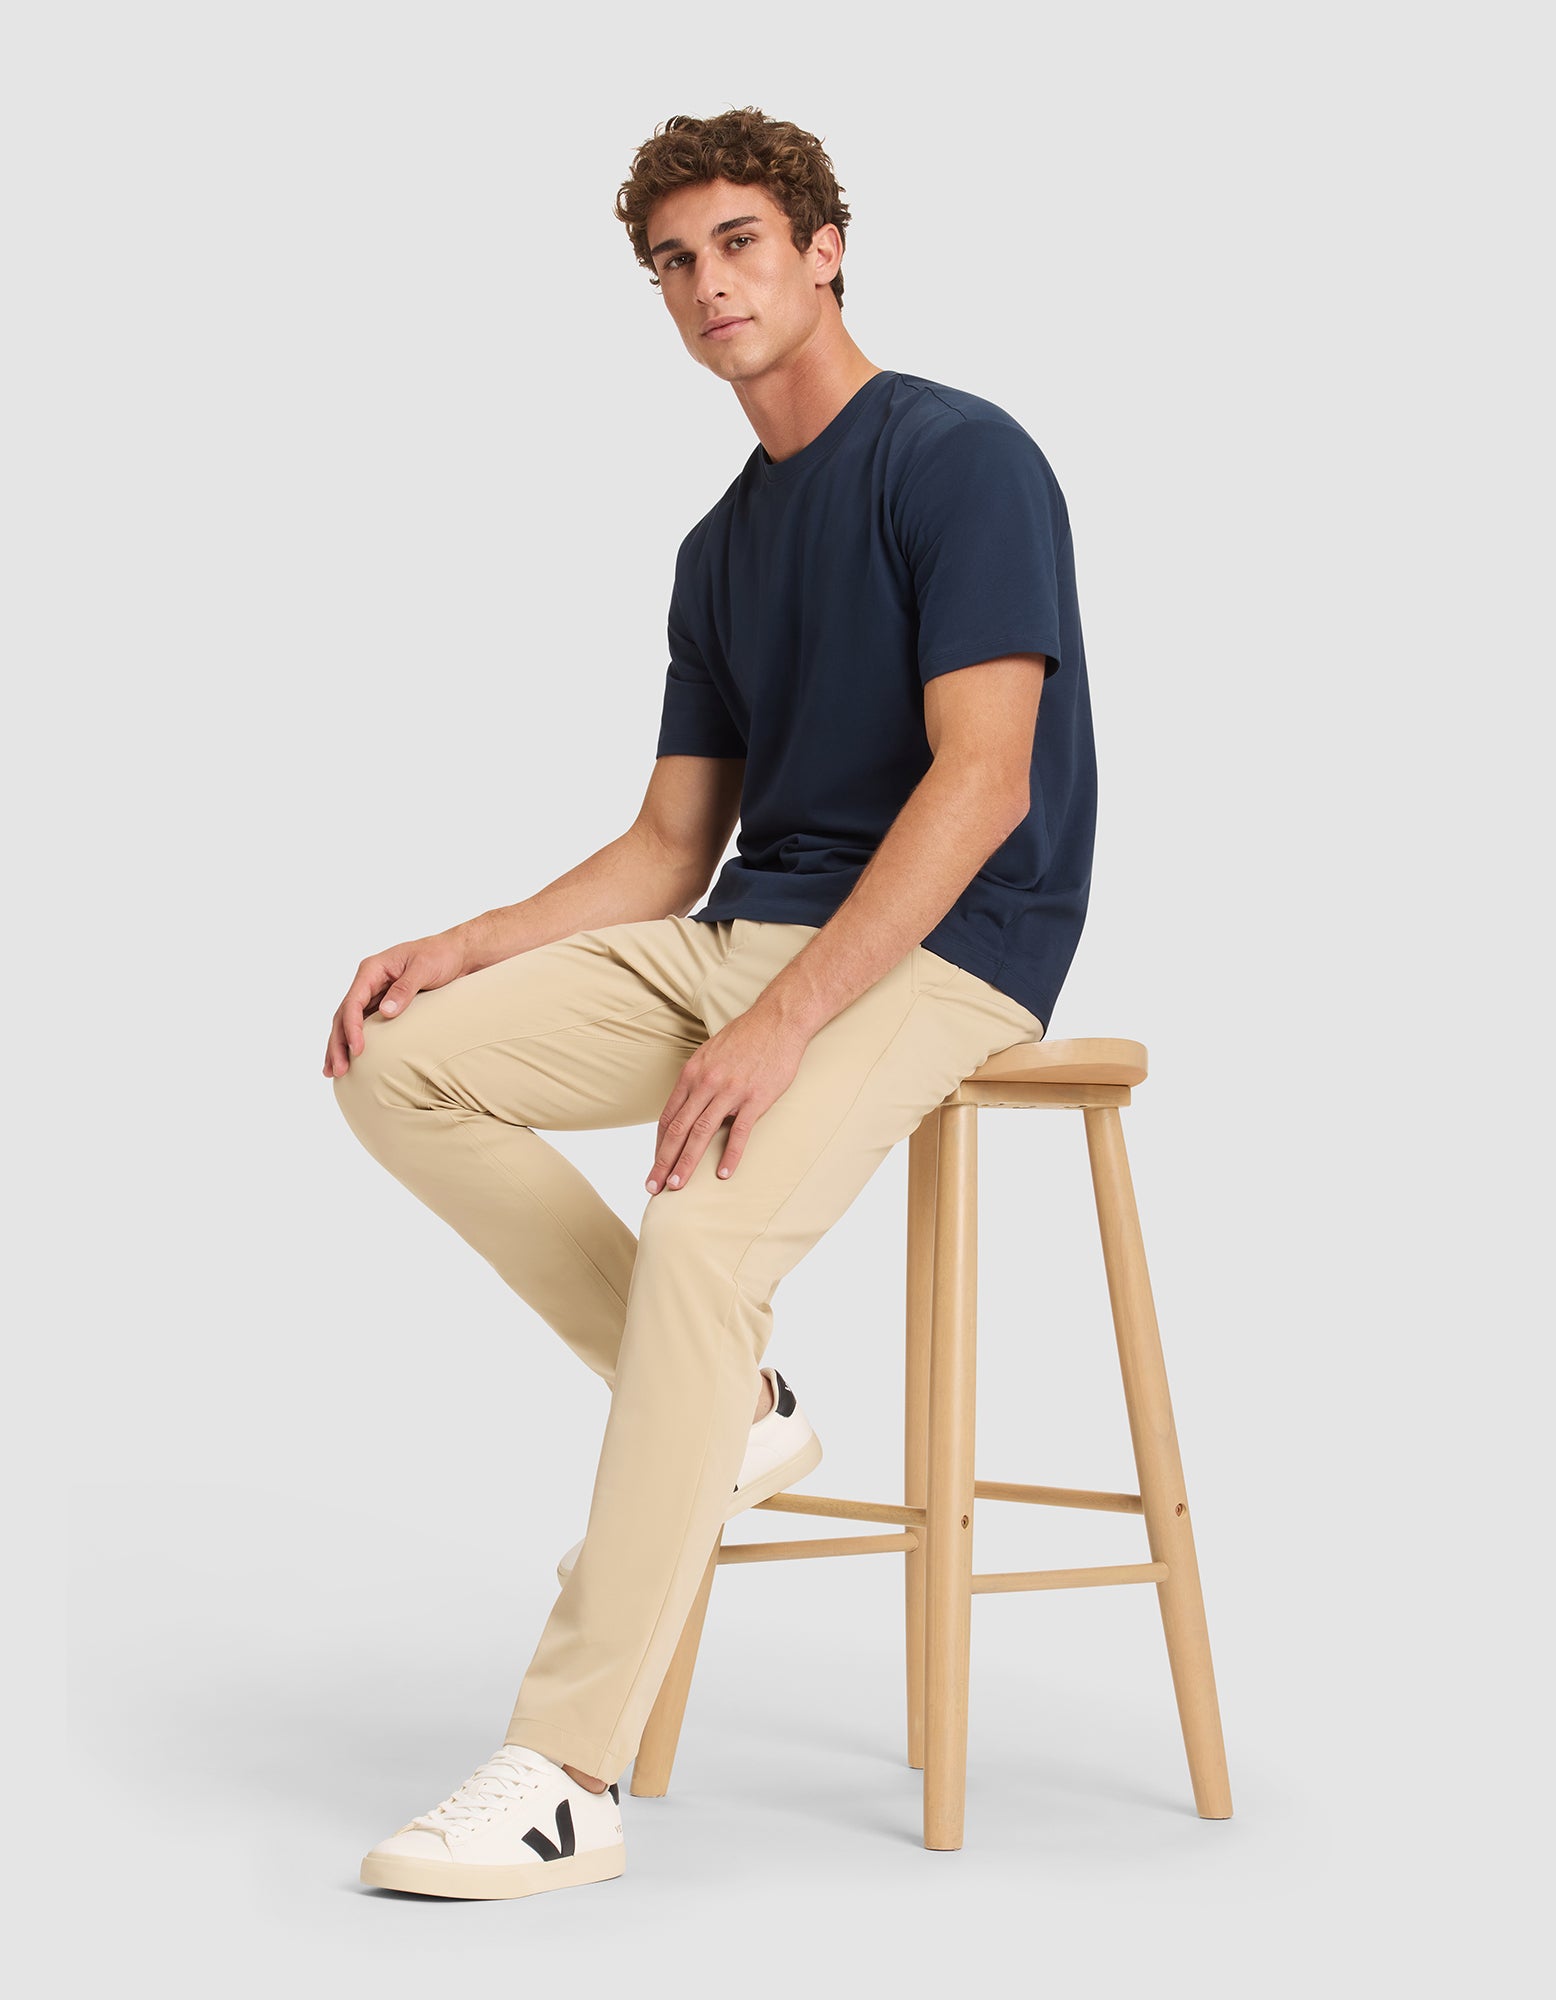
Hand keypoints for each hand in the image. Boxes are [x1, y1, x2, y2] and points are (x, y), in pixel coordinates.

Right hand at [324, 930, 467, 1077]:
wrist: (456, 953)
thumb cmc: (440, 955)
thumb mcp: (424, 968)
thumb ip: (404, 989)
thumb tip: (385, 1012)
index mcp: (372, 969)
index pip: (353, 1001)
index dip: (351, 1027)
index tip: (357, 1049)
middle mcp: (368, 981)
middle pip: (344, 1014)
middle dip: (338, 1043)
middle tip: (338, 1070)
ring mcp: (374, 993)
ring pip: (348, 1022)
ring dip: (340, 1046)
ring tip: (333, 1071)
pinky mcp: (383, 1003)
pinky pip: (364, 1024)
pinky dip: (354, 1040)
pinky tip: (350, 1058)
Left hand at [646, 1005, 808, 1193]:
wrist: (777, 1020)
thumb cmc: (744, 1037)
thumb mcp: (709, 1054)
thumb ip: (696, 1080)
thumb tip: (686, 1106)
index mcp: (691, 1074)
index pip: (668, 1118)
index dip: (659, 1146)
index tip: (655, 1167)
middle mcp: (705, 1083)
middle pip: (678, 1129)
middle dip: (663, 1162)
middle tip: (654, 1187)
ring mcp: (730, 1091)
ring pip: (701, 1133)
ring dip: (687, 1162)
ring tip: (677, 1186)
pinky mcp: (755, 1098)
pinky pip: (739, 1132)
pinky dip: (730, 1155)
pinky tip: (722, 1174)